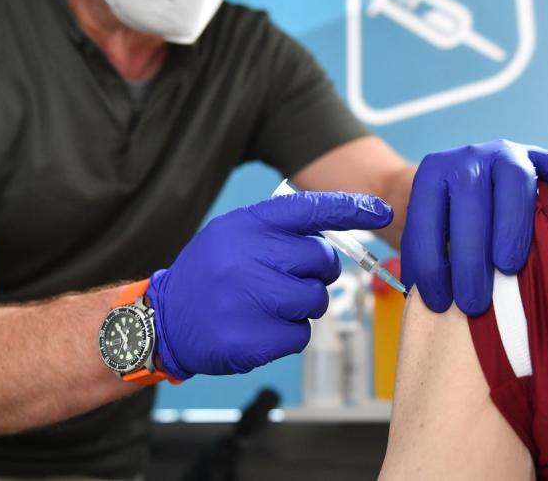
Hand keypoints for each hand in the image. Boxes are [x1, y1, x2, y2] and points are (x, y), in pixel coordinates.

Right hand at [148, 191, 392, 379]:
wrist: (165, 319)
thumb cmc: (210, 275)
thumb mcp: (234, 235)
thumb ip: (279, 232)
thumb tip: (335, 239)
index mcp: (246, 225)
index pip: (311, 210)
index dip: (352, 209)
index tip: (383, 211)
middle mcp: (247, 257)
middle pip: (321, 263)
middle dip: (316, 274)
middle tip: (288, 280)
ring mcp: (247, 299)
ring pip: (315, 301)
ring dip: (302, 307)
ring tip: (268, 306)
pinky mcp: (249, 339)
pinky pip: (299, 335)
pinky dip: (287, 334)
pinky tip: (258, 327)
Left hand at [401, 140, 547, 315]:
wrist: (477, 180)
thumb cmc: (450, 222)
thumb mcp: (430, 232)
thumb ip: (427, 255)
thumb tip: (422, 298)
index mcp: (432, 174)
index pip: (426, 219)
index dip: (430, 265)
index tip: (440, 303)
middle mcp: (468, 158)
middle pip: (470, 199)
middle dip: (470, 256)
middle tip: (474, 302)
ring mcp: (507, 154)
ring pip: (514, 179)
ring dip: (511, 226)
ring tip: (509, 268)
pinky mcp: (541, 156)